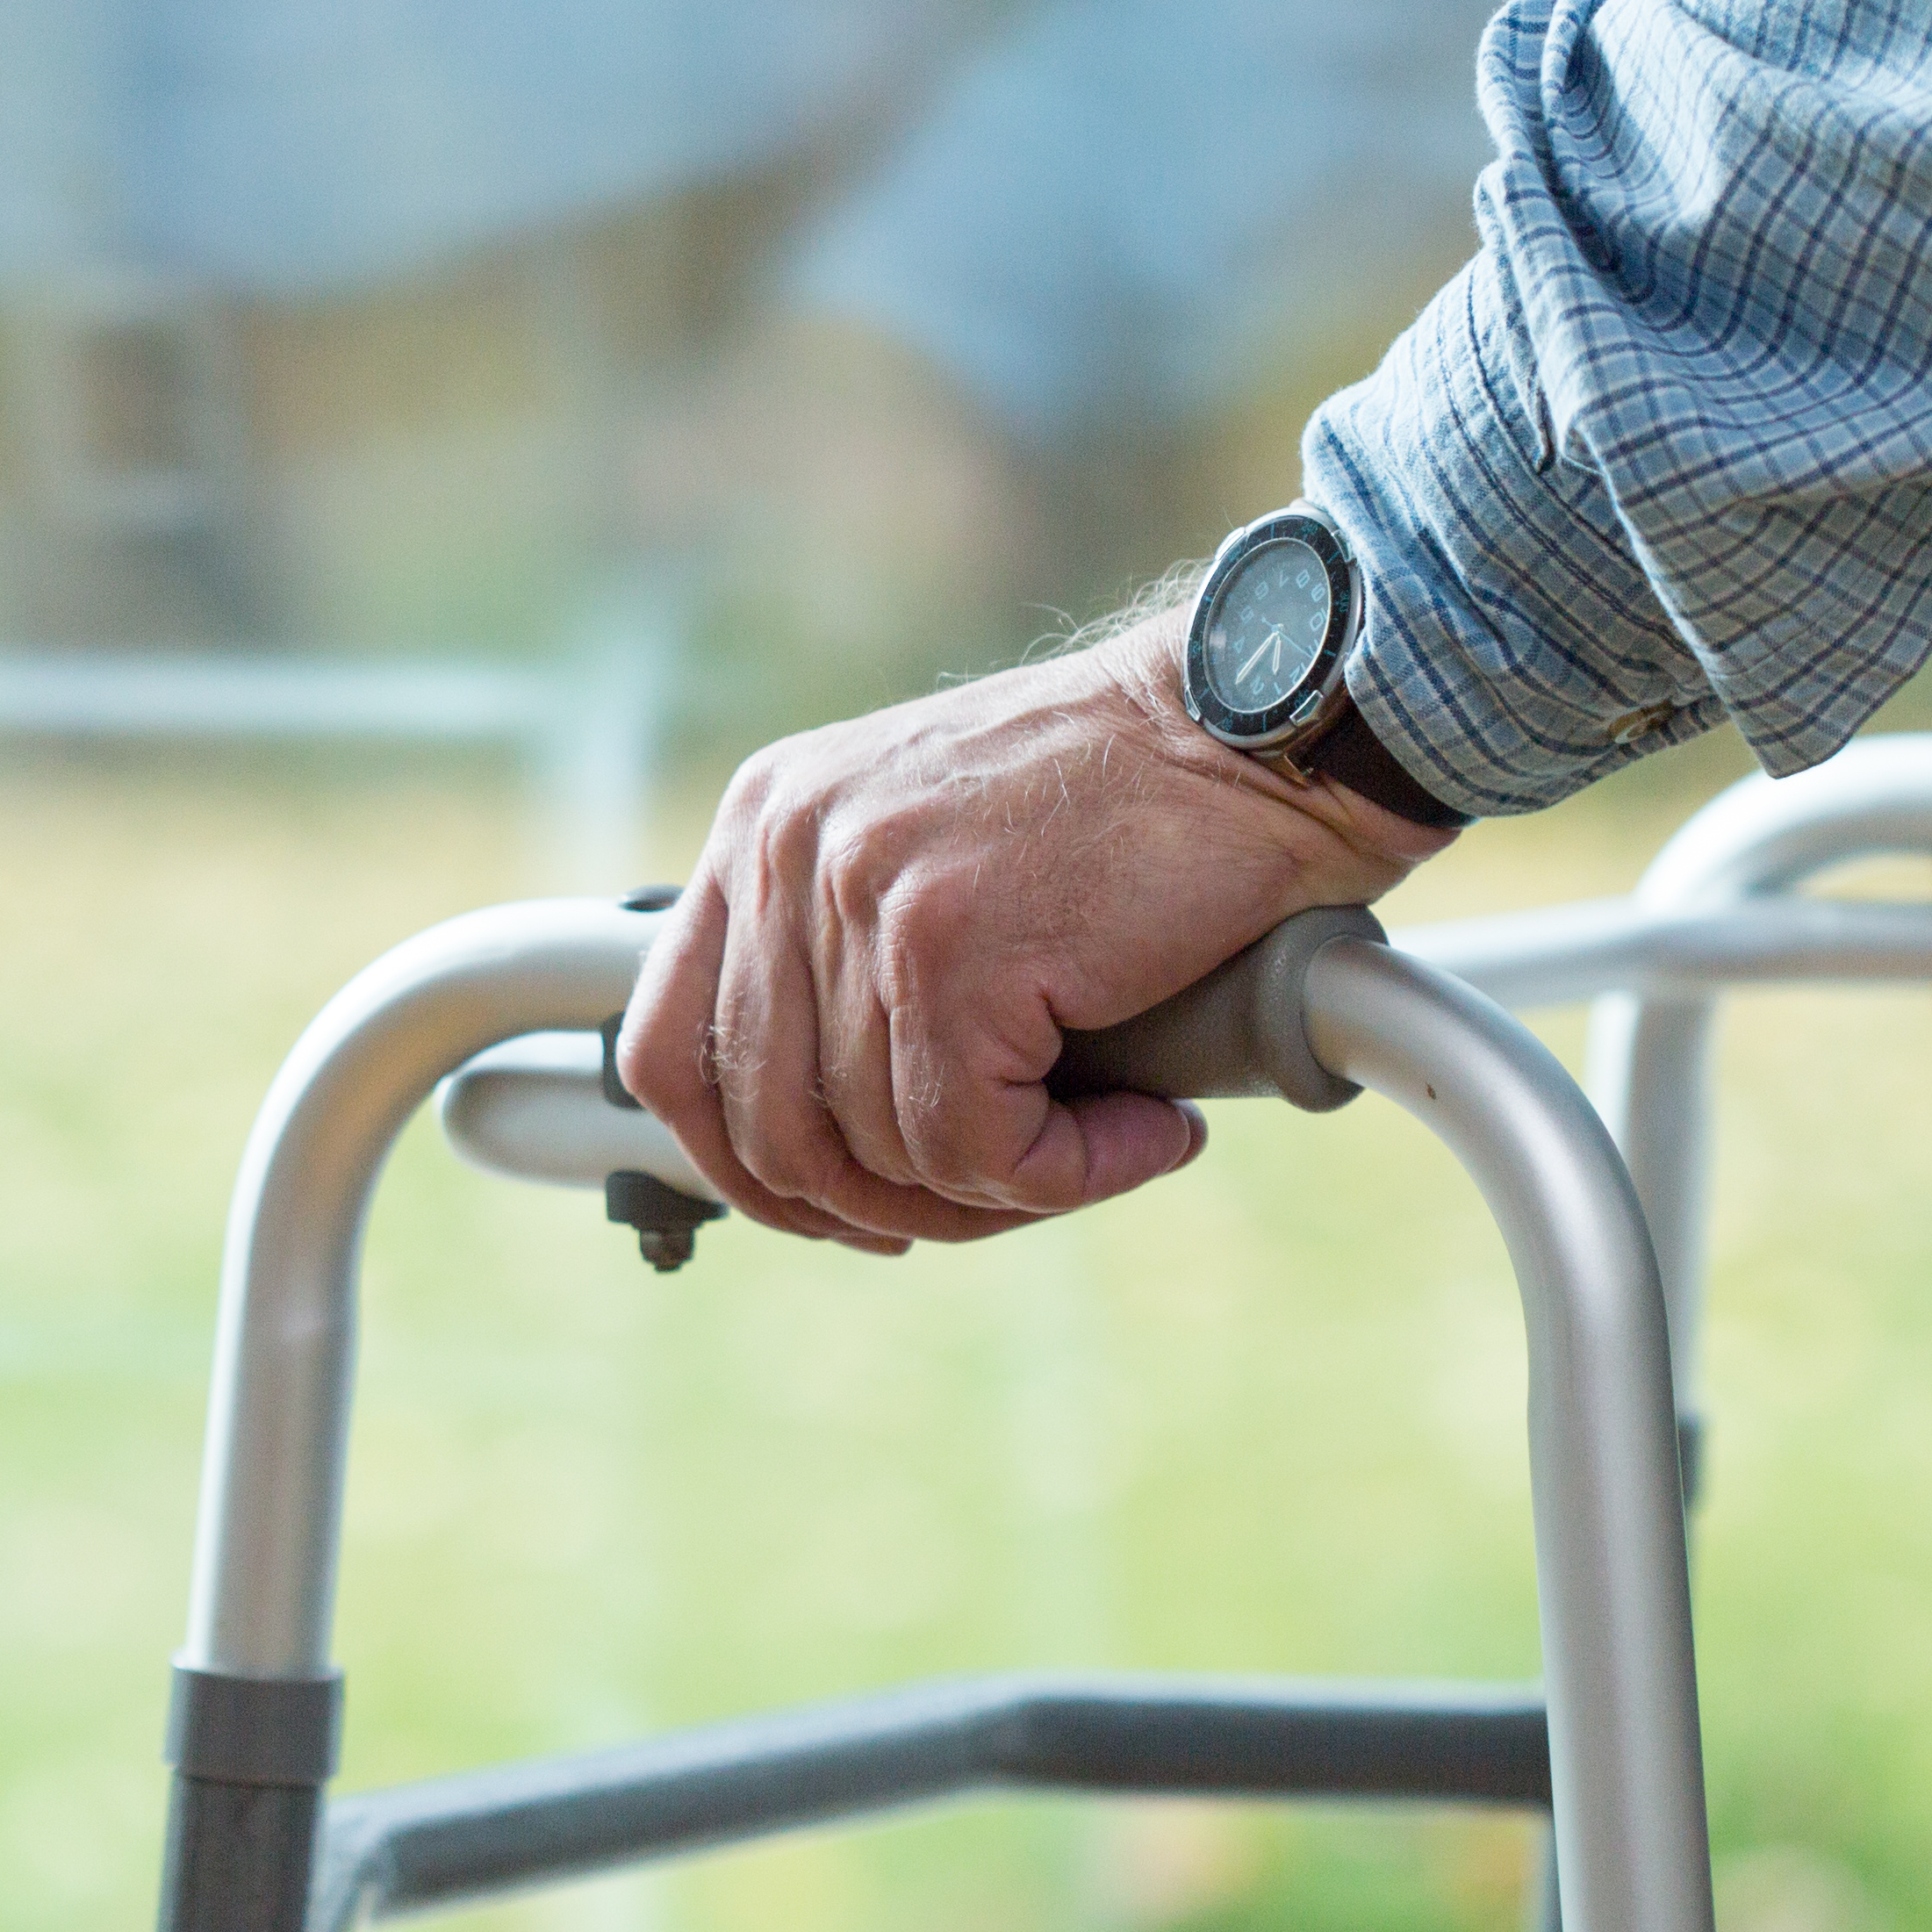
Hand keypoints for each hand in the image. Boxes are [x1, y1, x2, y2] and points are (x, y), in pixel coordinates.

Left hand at [618, 607, 1455, 1251]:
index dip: (747, 1166)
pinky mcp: (948, 949)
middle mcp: (786, 849)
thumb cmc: (1131, 802)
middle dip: (886, 1204)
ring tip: (1102, 1147)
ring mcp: (860, 894)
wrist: (1263, 727)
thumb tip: (817, 1156)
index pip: (668, 1048)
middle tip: (1002, 1196)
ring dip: (1005, 1190)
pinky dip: (1071, 1176)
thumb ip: (848, 961)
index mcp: (763, 825)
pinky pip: (976, 1149)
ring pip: (880, 1152)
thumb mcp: (934, 849)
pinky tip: (1147, 1134)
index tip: (844, 1205)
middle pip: (767, 1127)